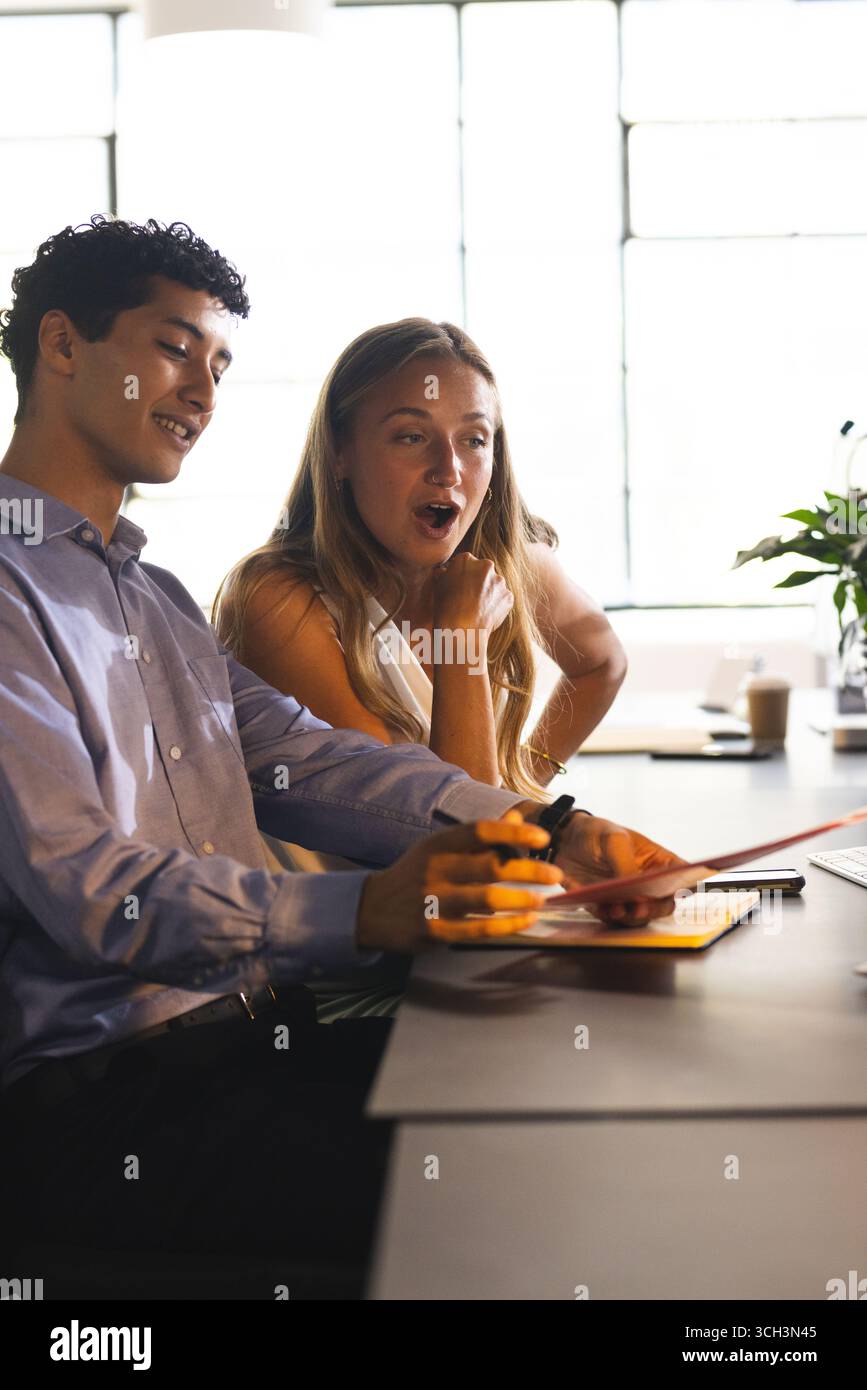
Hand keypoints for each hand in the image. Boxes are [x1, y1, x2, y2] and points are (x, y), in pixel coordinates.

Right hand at [356, 811, 562, 951]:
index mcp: (438, 844)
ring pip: (488, 899)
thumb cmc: (416, 874)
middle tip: (555, 875)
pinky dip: (507, 926)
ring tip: (542, 900)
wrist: (371, 909)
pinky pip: (479, 929)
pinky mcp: (434, 931)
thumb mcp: (439, 847)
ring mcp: (434, 901)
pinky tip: (525, 921)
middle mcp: (436, 869)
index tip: (542, 837)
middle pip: (491, 866)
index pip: (480, 831)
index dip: (514, 832)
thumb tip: (517, 817)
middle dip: (529, 870)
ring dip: (522, 900)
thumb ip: (478, 837)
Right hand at [432, 552, 513, 634]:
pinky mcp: (508, 596)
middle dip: (478, 582)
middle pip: (482, 571)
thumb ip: (443, 574)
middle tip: (469, 598)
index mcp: (466, 559)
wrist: (461, 630)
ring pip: (494, 585)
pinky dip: (496, 605)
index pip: (465, 564)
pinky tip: (485, 614)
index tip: (459, 588)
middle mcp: (485, 565)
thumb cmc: (445, 608)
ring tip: (477, 609)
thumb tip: (443, 572)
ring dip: (488, 593)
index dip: (462, 576)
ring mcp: (499, 581)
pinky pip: (502, 598)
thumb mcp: (437, 586)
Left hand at [554, 813, 701, 925]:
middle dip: (653, 909)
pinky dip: (608, 917)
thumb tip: (634, 888)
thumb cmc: (596, 833)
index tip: (676, 891)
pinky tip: (601, 909)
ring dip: (629, 917)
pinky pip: (613, 919)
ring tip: (616, 909)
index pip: (681, 877)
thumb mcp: (613, 839)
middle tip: (639, 908)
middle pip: (662, 905)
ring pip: (639, 917)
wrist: (564, 841)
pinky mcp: (608, 907)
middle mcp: (647, 883)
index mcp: (658, 862)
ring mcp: (628, 897)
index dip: (684, 886)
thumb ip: (625, 863)